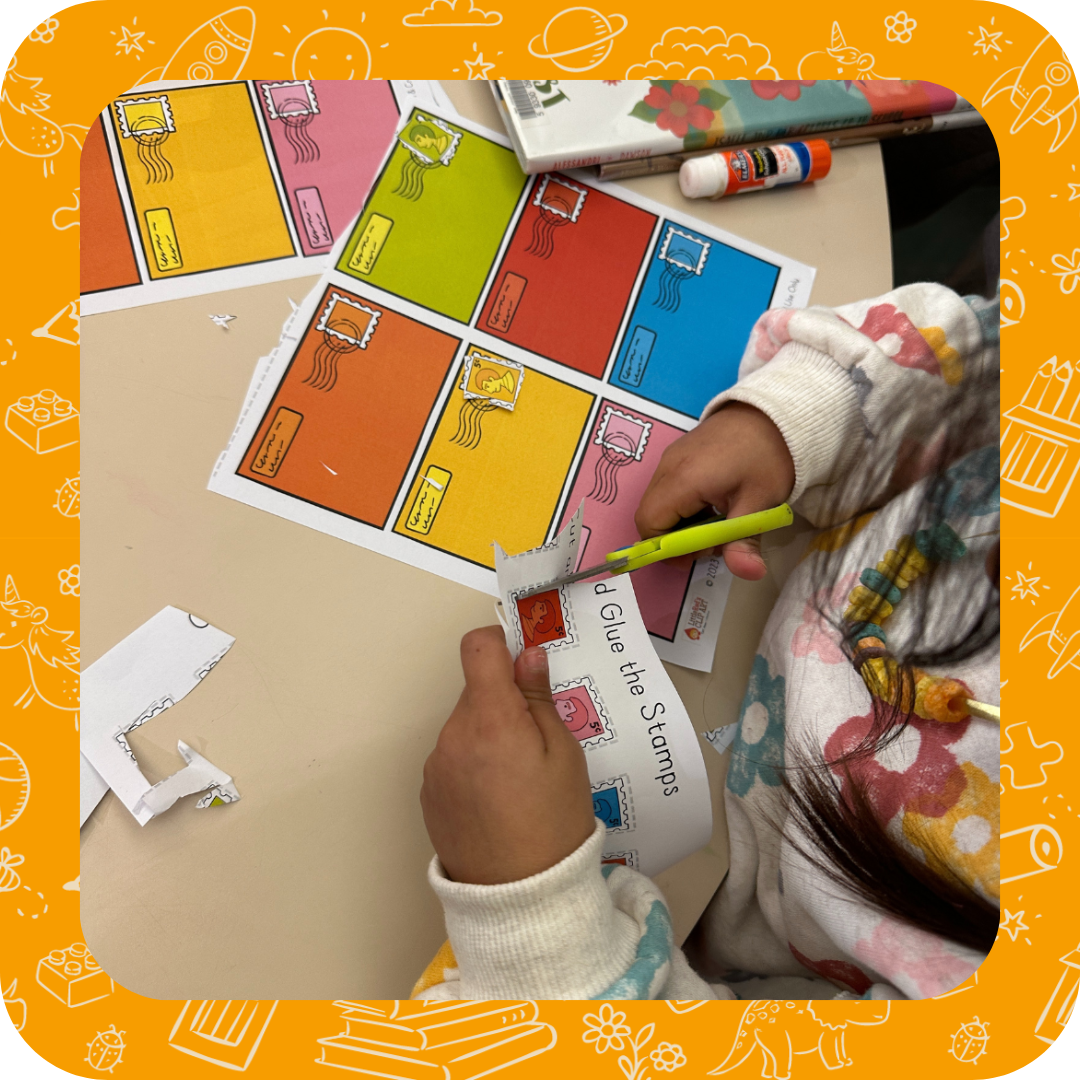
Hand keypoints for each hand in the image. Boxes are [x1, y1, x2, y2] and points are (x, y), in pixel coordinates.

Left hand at [421, 627, 595, 884]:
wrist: (519, 898)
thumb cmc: (553, 822)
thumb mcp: (564, 755)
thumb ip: (539, 699)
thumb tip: (527, 655)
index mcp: (488, 719)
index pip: (477, 648)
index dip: (501, 643)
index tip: (524, 664)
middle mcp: (452, 736)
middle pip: (474, 691)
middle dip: (503, 700)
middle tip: (537, 737)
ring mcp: (435, 766)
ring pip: (464, 726)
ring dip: (487, 734)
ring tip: (519, 778)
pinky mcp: (428, 793)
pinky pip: (453, 758)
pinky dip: (473, 763)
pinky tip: (499, 798)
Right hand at [635, 403, 794, 580]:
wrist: (776, 411)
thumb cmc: (768, 456)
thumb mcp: (760, 502)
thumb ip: (744, 541)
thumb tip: (749, 573)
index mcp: (683, 480)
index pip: (649, 525)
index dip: (668, 548)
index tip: (702, 552)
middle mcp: (667, 467)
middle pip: (649, 516)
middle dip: (676, 538)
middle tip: (714, 539)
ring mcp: (670, 458)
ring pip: (658, 504)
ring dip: (681, 523)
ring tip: (717, 521)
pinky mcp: (678, 454)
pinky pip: (667, 488)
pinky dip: (683, 506)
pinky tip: (714, 503)